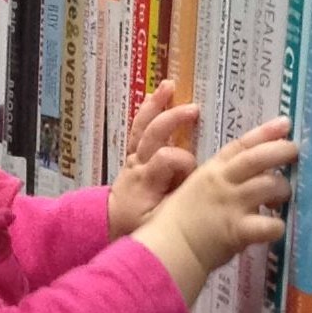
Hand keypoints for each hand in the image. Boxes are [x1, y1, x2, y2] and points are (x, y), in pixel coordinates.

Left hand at [107, 80, 199, 238]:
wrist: (112, 225)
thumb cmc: (140, 226)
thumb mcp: (160, 223)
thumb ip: (178, 206)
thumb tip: (199, 191)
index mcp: (146, 182)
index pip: (167, 159)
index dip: (184, 160)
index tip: (195, 172)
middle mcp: (137, 164)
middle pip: (153, 134)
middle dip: (172, 119)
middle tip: (193, 110)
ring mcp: (134, 156)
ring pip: (143, 125)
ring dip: (156, 105)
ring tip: (168, 86)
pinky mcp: (133, 152)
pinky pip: (138, 126)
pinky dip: (148, 108)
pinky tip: (160, 92)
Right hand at [135, 120, 295, 308]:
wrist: (168, 248)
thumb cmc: (176, 221)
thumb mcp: (194, 190)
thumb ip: (219, 182)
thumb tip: (246, 179)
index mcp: (212, 171)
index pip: (241, 145)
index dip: (265, 133)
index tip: (285, 123)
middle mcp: (224, 183)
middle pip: (257, 159)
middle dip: (280, 151)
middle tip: (295, 150)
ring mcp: (232, 205)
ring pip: (268, 185)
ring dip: (282, 189)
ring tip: (283, 196)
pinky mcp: (238, 229)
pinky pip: (269, 225)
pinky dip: (277, 226)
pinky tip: (276, 228)